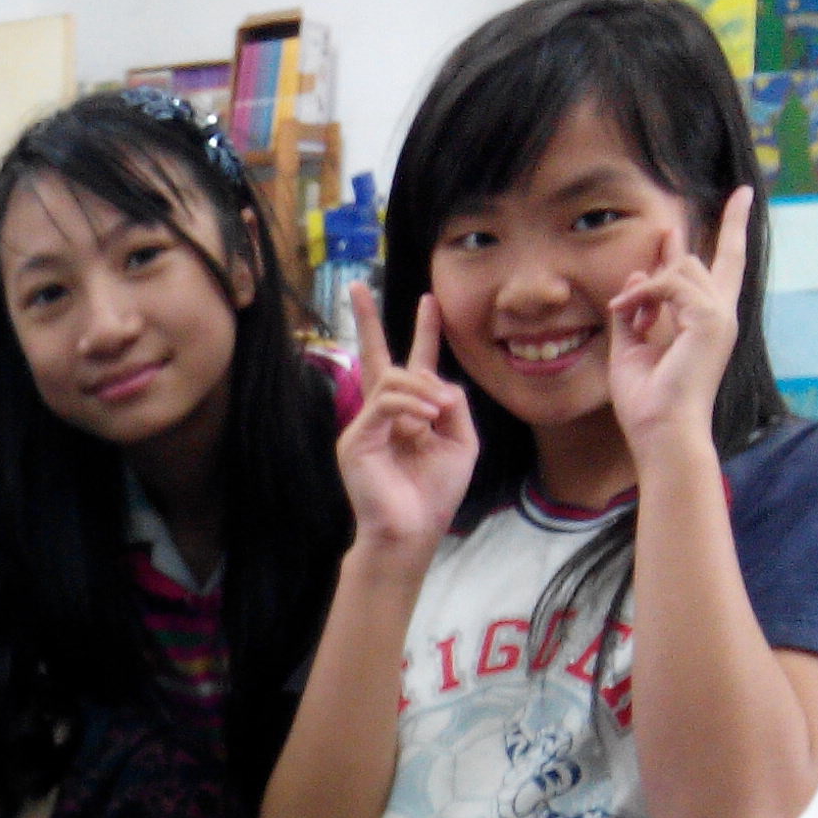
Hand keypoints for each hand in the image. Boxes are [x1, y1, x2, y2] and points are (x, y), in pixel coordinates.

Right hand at [337, 285, 476, 561]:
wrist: (412, 531)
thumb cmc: (435, 494)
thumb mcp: (462, 442)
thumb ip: (456, 406)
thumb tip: (435, 384)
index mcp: (411, 414)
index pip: (414, 364)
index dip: (424, 332)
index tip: (428, 300)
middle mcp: (383, 414)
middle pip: (376, 356)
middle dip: (367, 319)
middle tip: (357, 286)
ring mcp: (365, 425)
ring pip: (392, 379)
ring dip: (422, 390)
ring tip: (436, 416)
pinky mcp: (356, 439)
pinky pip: (386, 404)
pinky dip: (410, 408)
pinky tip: (424, 423)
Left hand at [605, 184, 749, 466]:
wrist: (661, 430)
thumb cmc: (647, 400)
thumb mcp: (631, 347)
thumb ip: (636, 311)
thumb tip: (638, 274)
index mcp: (707, 321)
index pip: (725, 263)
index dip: (732, 226)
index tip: (741, 194)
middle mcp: (721, 314)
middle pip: (698, 260)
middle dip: (667, 257)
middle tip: (642, 274)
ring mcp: (720, 315)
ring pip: (682, 268)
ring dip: (645, 287)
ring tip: (626, 312)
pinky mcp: (711, 319)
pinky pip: (671, 282)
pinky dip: (644, 293)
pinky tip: (628, 311)